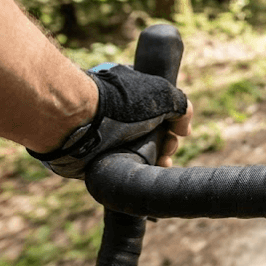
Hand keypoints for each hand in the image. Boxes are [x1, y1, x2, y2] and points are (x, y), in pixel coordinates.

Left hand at [28, 64, 192, 177]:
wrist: (81, 123)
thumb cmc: (121, 103)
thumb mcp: (164, 94)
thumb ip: (183, 107)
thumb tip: (183, 129)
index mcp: (130, 93)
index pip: (160, 110)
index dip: (173, 123)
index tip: (177, 132)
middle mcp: (119, 114)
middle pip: (153, 133)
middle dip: (167, 144)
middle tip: (167, 149)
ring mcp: (108, 136)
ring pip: (141, 152)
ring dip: (157, 160)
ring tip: (161, 164)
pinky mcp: (99, 158)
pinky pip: (126, 167)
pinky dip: (139, 172)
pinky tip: (149, 172)